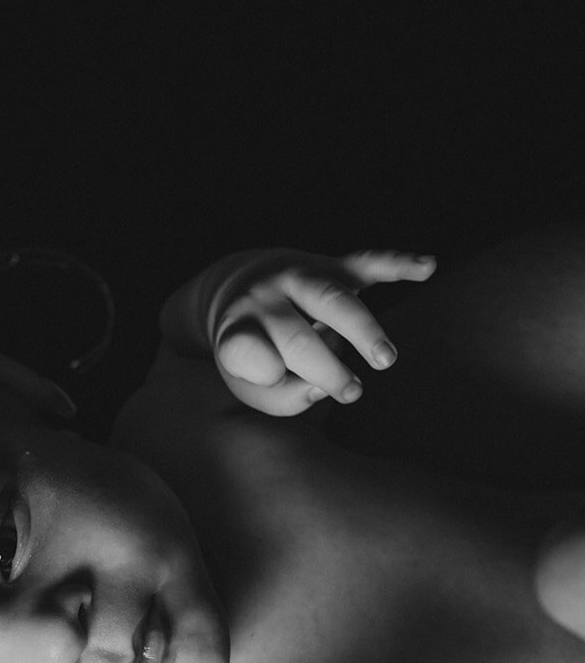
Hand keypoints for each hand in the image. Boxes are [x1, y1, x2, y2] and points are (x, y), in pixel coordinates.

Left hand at [161, 247, 435, 416]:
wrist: (238, 288)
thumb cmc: (254, 354)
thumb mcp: (251, 388)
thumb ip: (284, 400)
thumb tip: (324, 389)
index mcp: (236, 330)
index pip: (244, 350)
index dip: (263, 369)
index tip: (276, 378)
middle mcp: (263, 298)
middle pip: (296, 337)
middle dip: (326, 369)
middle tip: (351, 394)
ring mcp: (298, 277)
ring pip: (330, 299)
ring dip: (361, 328)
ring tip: (384, 359)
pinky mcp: (328, 265)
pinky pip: (365, 261)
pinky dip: (397, 263)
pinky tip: (427, 266)